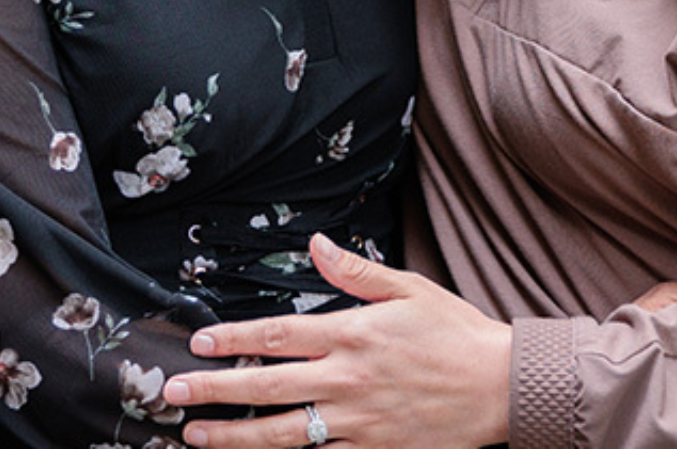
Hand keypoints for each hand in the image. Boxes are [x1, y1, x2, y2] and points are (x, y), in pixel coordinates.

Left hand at [163, 234, 510, 448]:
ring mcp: (359, 422)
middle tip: (174, 394)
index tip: (198, 342)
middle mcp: (349, 381)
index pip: (277, 336)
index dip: (231, 340)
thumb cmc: (459, 336)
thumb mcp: (410, 290)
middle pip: (267, 387)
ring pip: (284, 434)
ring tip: (197, 437)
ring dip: (235, 436)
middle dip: (214, 391)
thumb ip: (356, 273)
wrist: (503, 387)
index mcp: (354, 335)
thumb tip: (317, 246)